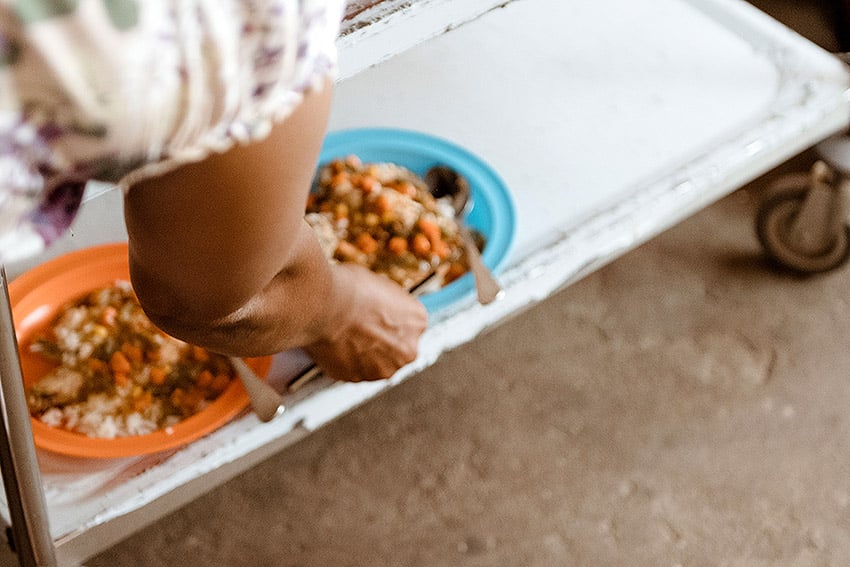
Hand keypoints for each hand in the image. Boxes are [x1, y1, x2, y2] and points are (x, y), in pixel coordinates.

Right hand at [303, 264, 428, 381]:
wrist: (324, 306)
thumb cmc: (349, 289)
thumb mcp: (380, 286)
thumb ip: (388, 304)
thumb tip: (382, 306)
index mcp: (417, 322)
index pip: (410, 325)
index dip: (391, 320)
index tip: (380, 318)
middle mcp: (406, 350)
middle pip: (396, 348)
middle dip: (380, 341)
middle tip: (361, 327)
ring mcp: (382, 368)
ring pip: (375, 362)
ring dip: (364, 353)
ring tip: (346, 334)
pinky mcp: (358, 378)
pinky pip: (353, 369)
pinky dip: (345, 360)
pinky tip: (336, 343)